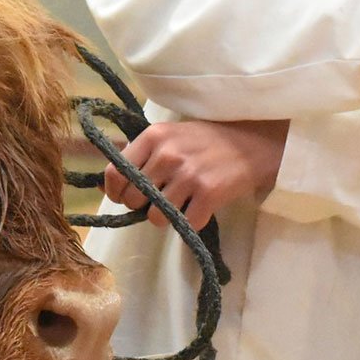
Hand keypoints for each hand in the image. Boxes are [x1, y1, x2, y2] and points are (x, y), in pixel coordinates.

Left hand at [102, 119, 287, 228]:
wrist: (254, 144)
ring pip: (156, 217)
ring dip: (168, 217)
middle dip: (144, 205)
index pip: (116, 172)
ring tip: (184, 202)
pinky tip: (202, 206)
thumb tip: (105, 186)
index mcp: (154, 136)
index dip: (116, 192)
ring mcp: (188, 174)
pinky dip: (192, 221)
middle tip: (163, 198)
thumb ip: (142, 156)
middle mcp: (168, 153)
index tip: (124, 198)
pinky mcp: (208, 193)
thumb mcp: (171, 137)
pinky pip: (185, 224)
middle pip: (134, 199)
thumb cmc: (207, 141)